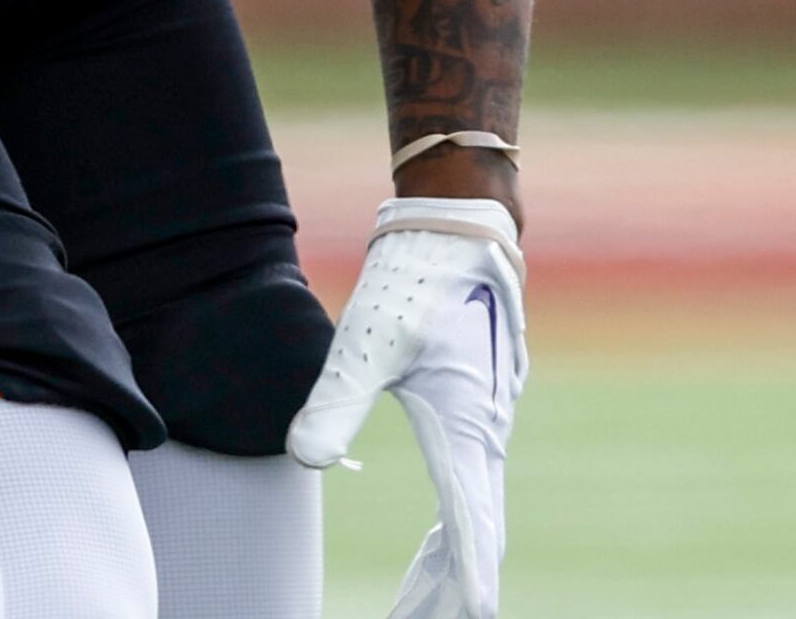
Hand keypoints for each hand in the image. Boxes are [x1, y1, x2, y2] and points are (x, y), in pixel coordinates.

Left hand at [291, 198, 528, 618]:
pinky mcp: (481, 397)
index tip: (471, 614)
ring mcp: (489, 410)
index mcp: (464, 422)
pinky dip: (462, 517)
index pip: (470, 520)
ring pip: (479, 501)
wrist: (460, 217)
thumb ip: (336, 400)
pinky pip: (477, 476)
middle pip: (478, 524)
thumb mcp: (369, 341)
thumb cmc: (417, 274)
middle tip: (419, 617)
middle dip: (453, 580)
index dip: (467, 574)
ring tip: (430, 596)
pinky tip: (446, 533)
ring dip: (458, 553)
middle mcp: (486, 424)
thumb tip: (305, 458)